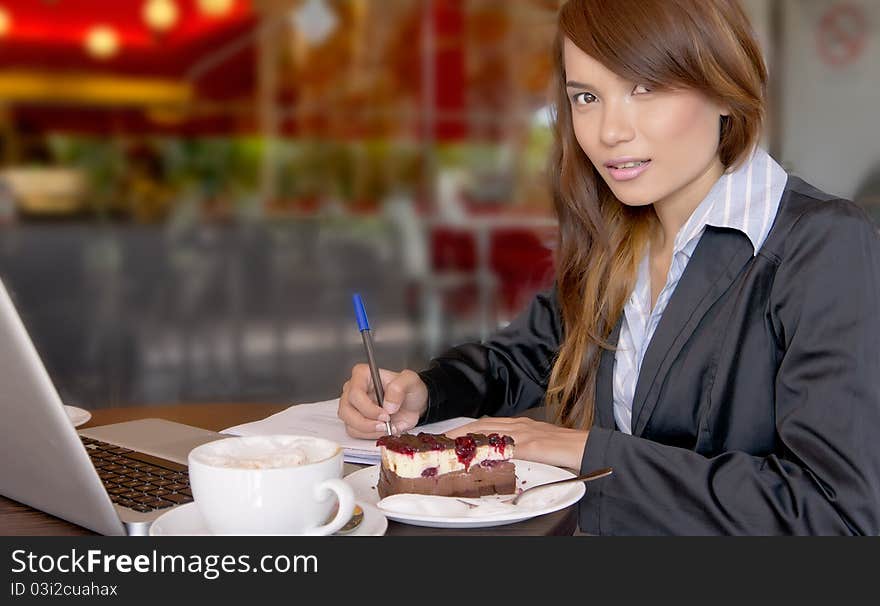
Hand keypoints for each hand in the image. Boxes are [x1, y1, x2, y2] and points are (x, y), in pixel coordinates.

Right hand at [338, 364, 427, 438]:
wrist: (412, 405)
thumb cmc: (408, 389)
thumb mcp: (411, 381)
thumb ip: (399, 387)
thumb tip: (388, 405)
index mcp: (362, 375)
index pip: (355, 393)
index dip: (368, 407)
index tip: (385, 414)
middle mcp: (352, 389)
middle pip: (347, 410)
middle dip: (367, 422)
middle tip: (385, 424)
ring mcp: (352, 406)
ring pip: (349, 423)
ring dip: (369, 430)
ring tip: (387, 427)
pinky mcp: (355, 420)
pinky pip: (355, 432)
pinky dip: (370, 435)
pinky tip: (383, 430)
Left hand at [446, 417, 588, 469]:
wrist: (590, 448)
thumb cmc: (567, 451)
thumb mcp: (539, 448)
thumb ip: (520, 451)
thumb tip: (502, 462)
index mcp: (521, 426)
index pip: (487, 425)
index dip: (466, 430)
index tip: (449, 437)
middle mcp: (520, 426)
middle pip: (482, 426)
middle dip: (459, 432)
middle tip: (440, 441)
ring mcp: (525, 435)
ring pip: (489, 432)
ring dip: (467, 438)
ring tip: (449, 445)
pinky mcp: (532, 445)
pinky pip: (505, 447)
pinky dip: (489, 449)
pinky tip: (477, 454)